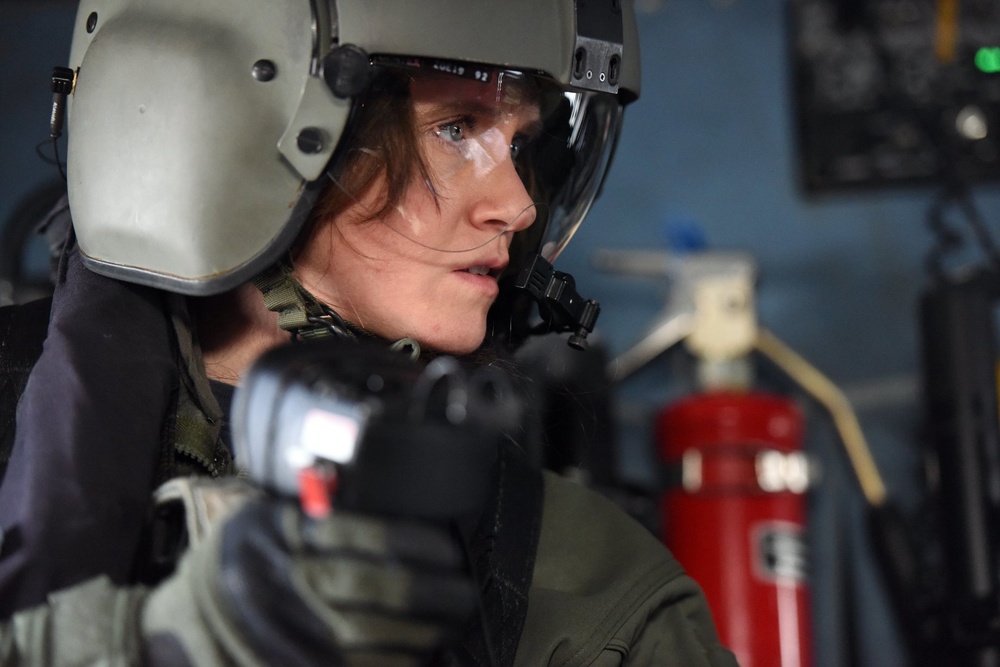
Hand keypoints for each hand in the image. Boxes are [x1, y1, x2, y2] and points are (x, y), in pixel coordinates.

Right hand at [213, 499, 477, 665]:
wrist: (191, 618)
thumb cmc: (247, 557)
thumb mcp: (270, 516)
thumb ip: (323, 510)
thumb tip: (399, 509)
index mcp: (283, 532)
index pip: (368, 535)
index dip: (419, 544)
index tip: (448, 550)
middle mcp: (284, 579)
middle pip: (378, 587)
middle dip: (434, 592)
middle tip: (463, 591)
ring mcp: (284, 629)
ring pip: (371, 635)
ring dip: (422, 632)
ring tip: (450, 623)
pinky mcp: (291, 664)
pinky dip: (394, 664)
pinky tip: (420, 656)